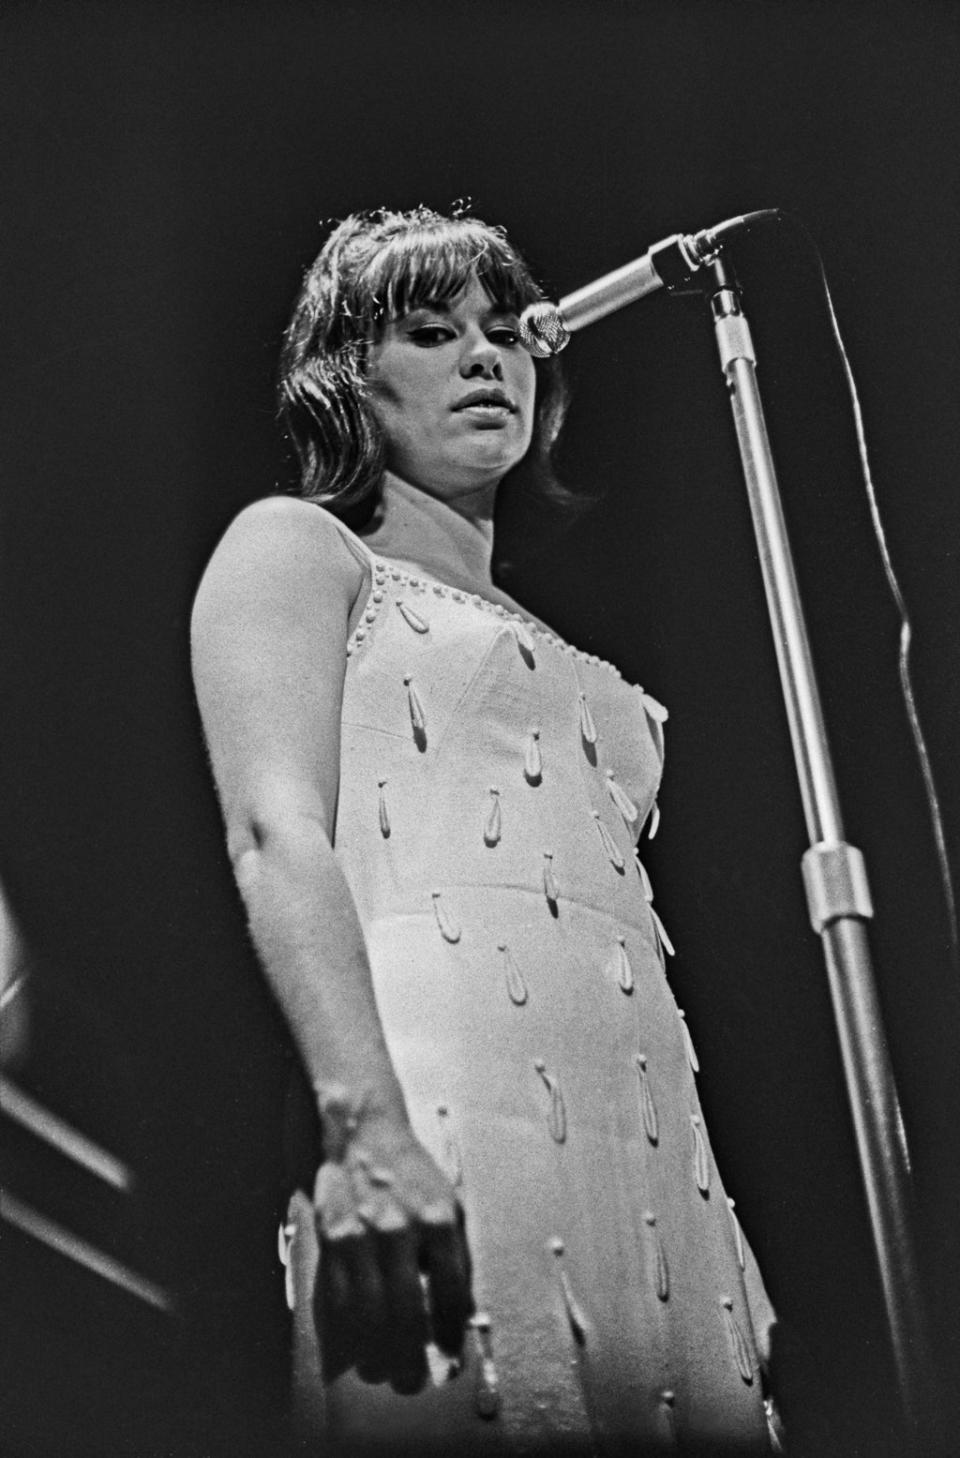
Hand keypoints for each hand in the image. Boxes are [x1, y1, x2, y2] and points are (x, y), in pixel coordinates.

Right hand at [312, 1089, 473, 1393]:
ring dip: (376, 1354)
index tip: (448, 1356)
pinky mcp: (332, 1238)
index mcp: (439, 1221)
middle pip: (408, 1315)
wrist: (365, 1135)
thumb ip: (457, 1258)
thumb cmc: (414, 1176)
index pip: (452, 1296)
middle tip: (413, 1383)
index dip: (450, 1335)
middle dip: (412, 1360)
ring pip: (369, 1314)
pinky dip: (347, 1330)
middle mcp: (401, 1229)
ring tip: (382, 1373)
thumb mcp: (451, 1207)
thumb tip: (461, 1317)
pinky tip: (355, 1343)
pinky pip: (339, 1298)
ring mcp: (362, 1235)